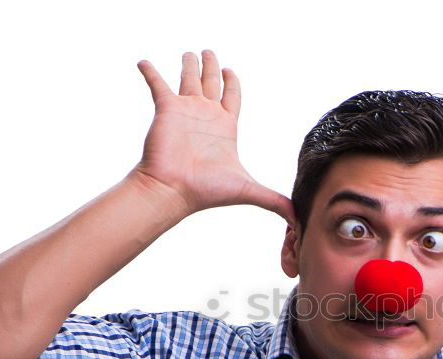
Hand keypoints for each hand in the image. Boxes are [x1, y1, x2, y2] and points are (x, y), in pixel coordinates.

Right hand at [132, 50, 294, 224]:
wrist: (175, 190)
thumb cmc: (207, 191)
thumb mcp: (249, 191)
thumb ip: (274, 202)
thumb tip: (299, 221)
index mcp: (225, 127)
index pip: (231, 97)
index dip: (232, 83)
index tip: (230, 70)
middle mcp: (205, 116)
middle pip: (211, 83)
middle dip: (211, 67)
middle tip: (209, 52)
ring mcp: (185, 111)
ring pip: (188, 79)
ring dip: (188, 64)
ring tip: (189, 53)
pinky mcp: (166, 109)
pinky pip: (157, 84)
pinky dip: (150, 72)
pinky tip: (143, 61)